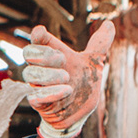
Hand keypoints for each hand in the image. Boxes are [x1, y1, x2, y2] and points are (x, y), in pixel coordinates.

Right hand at [21, 21, 114, 137]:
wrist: (80, 113)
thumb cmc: (83, 84)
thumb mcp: (93, 64)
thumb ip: (100, 45)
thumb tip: (109, 24)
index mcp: (53, 55)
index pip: (38, 40)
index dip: (37, 35)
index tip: (40, 33)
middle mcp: (42, 68)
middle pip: (28, 53)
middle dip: (44, 54)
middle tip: (62, 60)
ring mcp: (38, 86)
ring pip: (30, 73)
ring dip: (49, 75)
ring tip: (67, 79)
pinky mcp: (39, 103)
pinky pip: (35, 95)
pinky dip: (51, 92)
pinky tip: (66, 90)